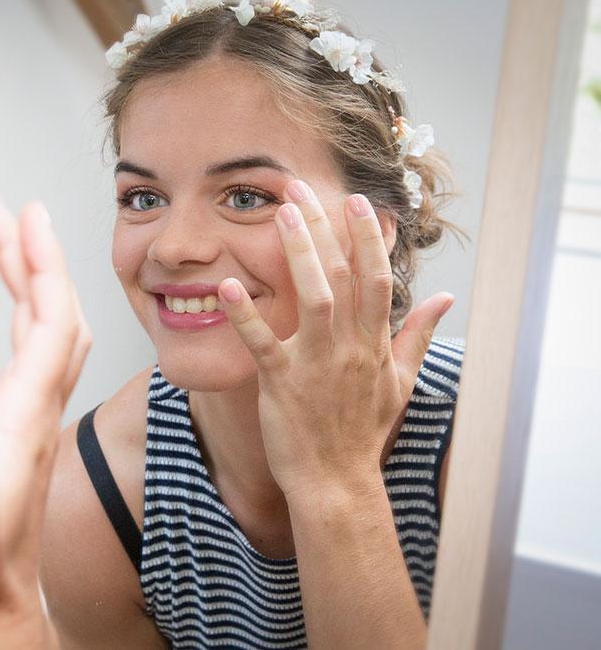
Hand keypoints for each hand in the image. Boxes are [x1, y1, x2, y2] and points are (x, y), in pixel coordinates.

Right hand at [0, 183, 90, 648]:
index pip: (49, 315)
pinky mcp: (19, 431)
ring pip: (45, 328)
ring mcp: (32, 418)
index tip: (24, 208)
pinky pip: (32, 353)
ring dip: (29, 276)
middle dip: (29, 250)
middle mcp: (38, 406)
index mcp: (27, 411)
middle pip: (51, 309)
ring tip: (1, 237)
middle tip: (1, 205)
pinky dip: (23, 313)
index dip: (39, 258)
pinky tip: (7, 308)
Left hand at [218, 180, 452, 500]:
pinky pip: (261, 343)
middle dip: (324, 227)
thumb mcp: (400, 382)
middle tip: (301, 187)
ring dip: (299, 253)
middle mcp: (350, 347)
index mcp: (374, 344)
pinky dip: (245, 315)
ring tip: (281, 213)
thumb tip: (445, 298)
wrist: (338, 483)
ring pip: (313, 297)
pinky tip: (225, 285)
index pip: (377, 279)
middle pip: (344, 275)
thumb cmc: (363, 432)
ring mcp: (316, 364)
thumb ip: (418, 335)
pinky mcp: (281, 383)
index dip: (368, 238)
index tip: (358, 201)